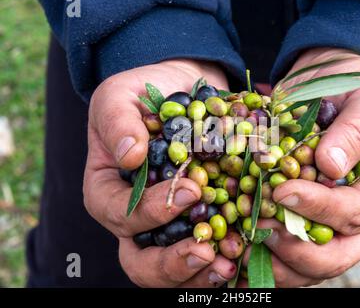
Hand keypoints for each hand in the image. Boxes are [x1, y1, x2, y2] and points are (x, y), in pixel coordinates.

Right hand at [83, 59, 236, 286]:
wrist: (181, 90)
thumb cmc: (143, 94)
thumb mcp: (118, 96)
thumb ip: (117, 122)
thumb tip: (129, 155)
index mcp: (109, 192)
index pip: (120, 215)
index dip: (151, 211)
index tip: (189, 190)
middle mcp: (136, 218)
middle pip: (141, 261)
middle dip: (172, 263)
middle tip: (204, 251)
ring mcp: (168, 226)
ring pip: (174, 268)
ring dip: (201, 273)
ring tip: (228, 265)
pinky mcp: (199, 221)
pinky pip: (208, 252)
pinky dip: (224, 258)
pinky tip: (244, 253)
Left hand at [243, 48, 359, 286]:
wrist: (332, 85)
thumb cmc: (359, 94)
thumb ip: (355, 133)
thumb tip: (330, 167)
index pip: (355, 214)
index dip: (320, 209)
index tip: (284, 191)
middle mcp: (352, 218)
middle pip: (333, 257)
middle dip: (297, 251)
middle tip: (263, 230)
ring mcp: (320, 223)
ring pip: (303, 264)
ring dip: (271, 260)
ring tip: (241, 244)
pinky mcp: (292, 218)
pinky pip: (277, 249)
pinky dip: (254, 253)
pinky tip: (231, 246)